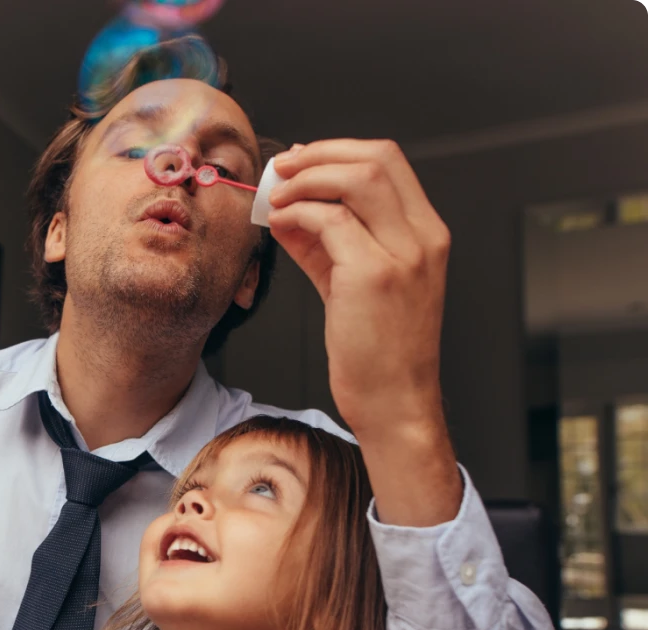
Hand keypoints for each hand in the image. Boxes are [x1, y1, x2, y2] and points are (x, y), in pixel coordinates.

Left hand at [266, 139, 450, 436]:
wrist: (394, 403)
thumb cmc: (377, 352)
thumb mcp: (354, 285)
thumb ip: (325, 244)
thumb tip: (288, 210)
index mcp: (427, 234)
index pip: (390, 162)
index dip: (338, 151)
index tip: (301, 160)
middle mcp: (423, 238)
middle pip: (376, 158)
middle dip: (320, 154)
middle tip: (282, 168)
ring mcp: (402, 254)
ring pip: (356, 179)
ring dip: (306, 179)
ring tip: (276, 196)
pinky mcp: (373, 275)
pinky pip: (329, 221)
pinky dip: (298, 214)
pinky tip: (278, 224)